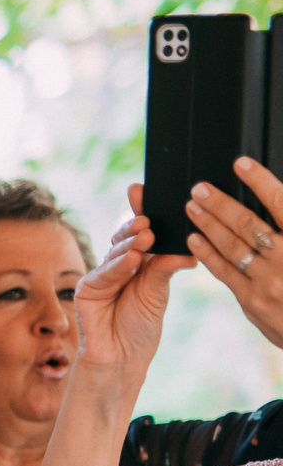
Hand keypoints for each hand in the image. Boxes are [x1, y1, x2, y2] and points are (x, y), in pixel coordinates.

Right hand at [73, 183, 191, 388]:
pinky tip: (132, 260)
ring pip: (116, 253)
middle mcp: (119, 266)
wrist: (119, 361)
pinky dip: (118, 266)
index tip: (143, 191)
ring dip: (130, 244)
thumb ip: (164, 268)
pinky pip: (103, 273)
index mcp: (139, 264)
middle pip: (126, 238)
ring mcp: (101, 276)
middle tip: (148, 218)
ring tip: (146, 236)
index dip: (141, 211)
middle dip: (136, 225)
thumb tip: (186, 250)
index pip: (141, 233)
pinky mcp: (87, 290)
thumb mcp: (157, 294)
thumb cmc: (139, 330)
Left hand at [186, 159, 282, 349]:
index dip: (261, 182)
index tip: (241, 164)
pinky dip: (208, 253)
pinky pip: (225, 272)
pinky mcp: (252, 301)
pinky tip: (193, 239)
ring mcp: (267, 282)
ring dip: (209, 224)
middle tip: (199, 188)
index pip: (282, 204)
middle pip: (248, 224)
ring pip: (232, 247)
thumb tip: (277, 198)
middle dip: (221, 204)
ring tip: (192, 206)